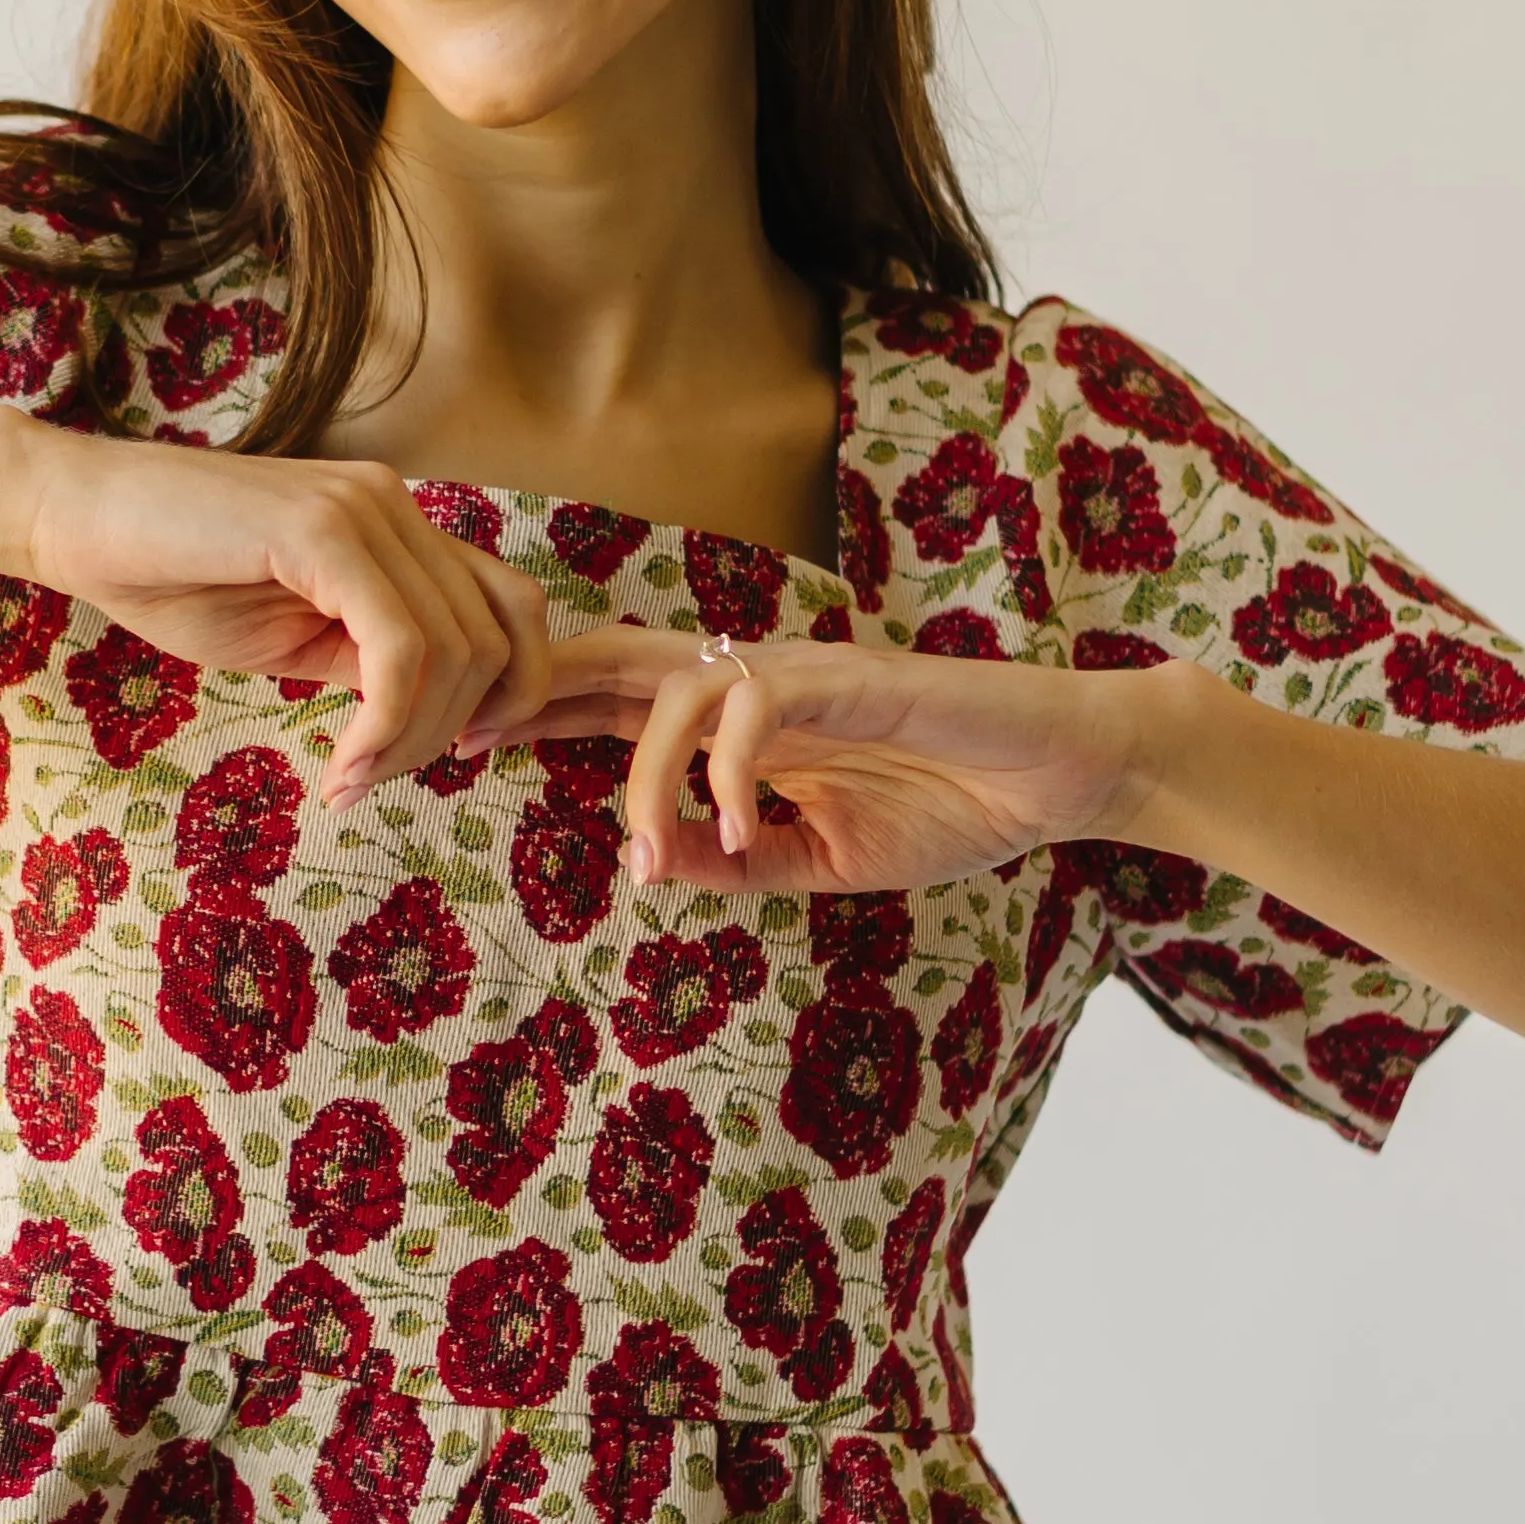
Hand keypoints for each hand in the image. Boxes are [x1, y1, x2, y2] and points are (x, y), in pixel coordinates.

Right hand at [7, 431, 551, 805]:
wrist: (72, 516)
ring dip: (410, 740)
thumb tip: (430, 717)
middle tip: (373, 780)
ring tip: (346, 780)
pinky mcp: (322, 531)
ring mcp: (364, 509)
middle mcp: (395, 504)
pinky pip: (399, 647)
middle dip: (450, 731)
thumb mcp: (291, 633)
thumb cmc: (166, 575)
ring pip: (456, 649)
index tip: (459, 752)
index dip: (510, 691)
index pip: (509, 608)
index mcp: (396, 524)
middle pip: (497, 635)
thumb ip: (366, 657)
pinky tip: (340, 764)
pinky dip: (385, 723)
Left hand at [475, 625, 1165, 892]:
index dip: (538, 709)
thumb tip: (645, 864)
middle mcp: (757, 679)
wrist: (1057, 772)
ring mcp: (803, 673)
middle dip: (538, 690)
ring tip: (645, 849)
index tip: (467, 743)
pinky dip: (730, 773)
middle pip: (618, 659)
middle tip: (471, 734)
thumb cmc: (947, 805)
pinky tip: (738, 834)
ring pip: (678, 687)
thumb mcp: (818, 860)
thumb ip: (732, 861)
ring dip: (642, 773)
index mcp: (740, 717)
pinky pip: (759, 708)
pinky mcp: (853, 679)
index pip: (616, 697)